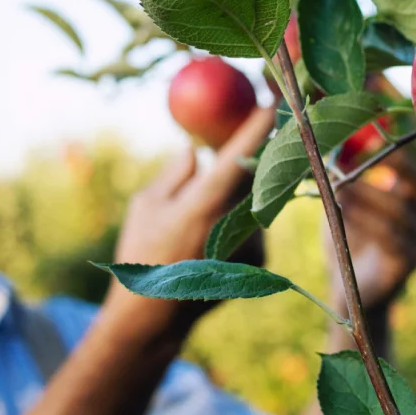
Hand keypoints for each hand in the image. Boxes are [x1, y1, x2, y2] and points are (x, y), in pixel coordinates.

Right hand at [107, 106, 276, 328]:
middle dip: (254, 150)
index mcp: (206, 203)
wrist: (157, 316)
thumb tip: (197, 151)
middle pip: (256, 171)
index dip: (259, 123)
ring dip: (239, 191)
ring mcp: (252, 241)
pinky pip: (254, 220)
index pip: (241, 153)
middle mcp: (237, 221)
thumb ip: (176, 173)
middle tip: (247, 129)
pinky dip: (238, 217)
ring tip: (203, 214)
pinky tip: (211, 238)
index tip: (271, 98)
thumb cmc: (143, 252)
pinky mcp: (261, 257)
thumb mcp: (146, 205)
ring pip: (254, 197)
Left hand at [322, 147, 415, 312]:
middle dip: (393, 169)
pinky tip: (343, 212)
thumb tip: (330, 148)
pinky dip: (365, 220)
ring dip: (368, 196)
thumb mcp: (344, 207)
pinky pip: (390, 238)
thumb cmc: (347, 243)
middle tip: (363, 158)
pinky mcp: (406, 264)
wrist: (348, 292)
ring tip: (341, 186)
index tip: (375, 139)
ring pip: (398, 213)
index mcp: (414, 204)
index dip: (401, 155)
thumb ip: (342, 181)